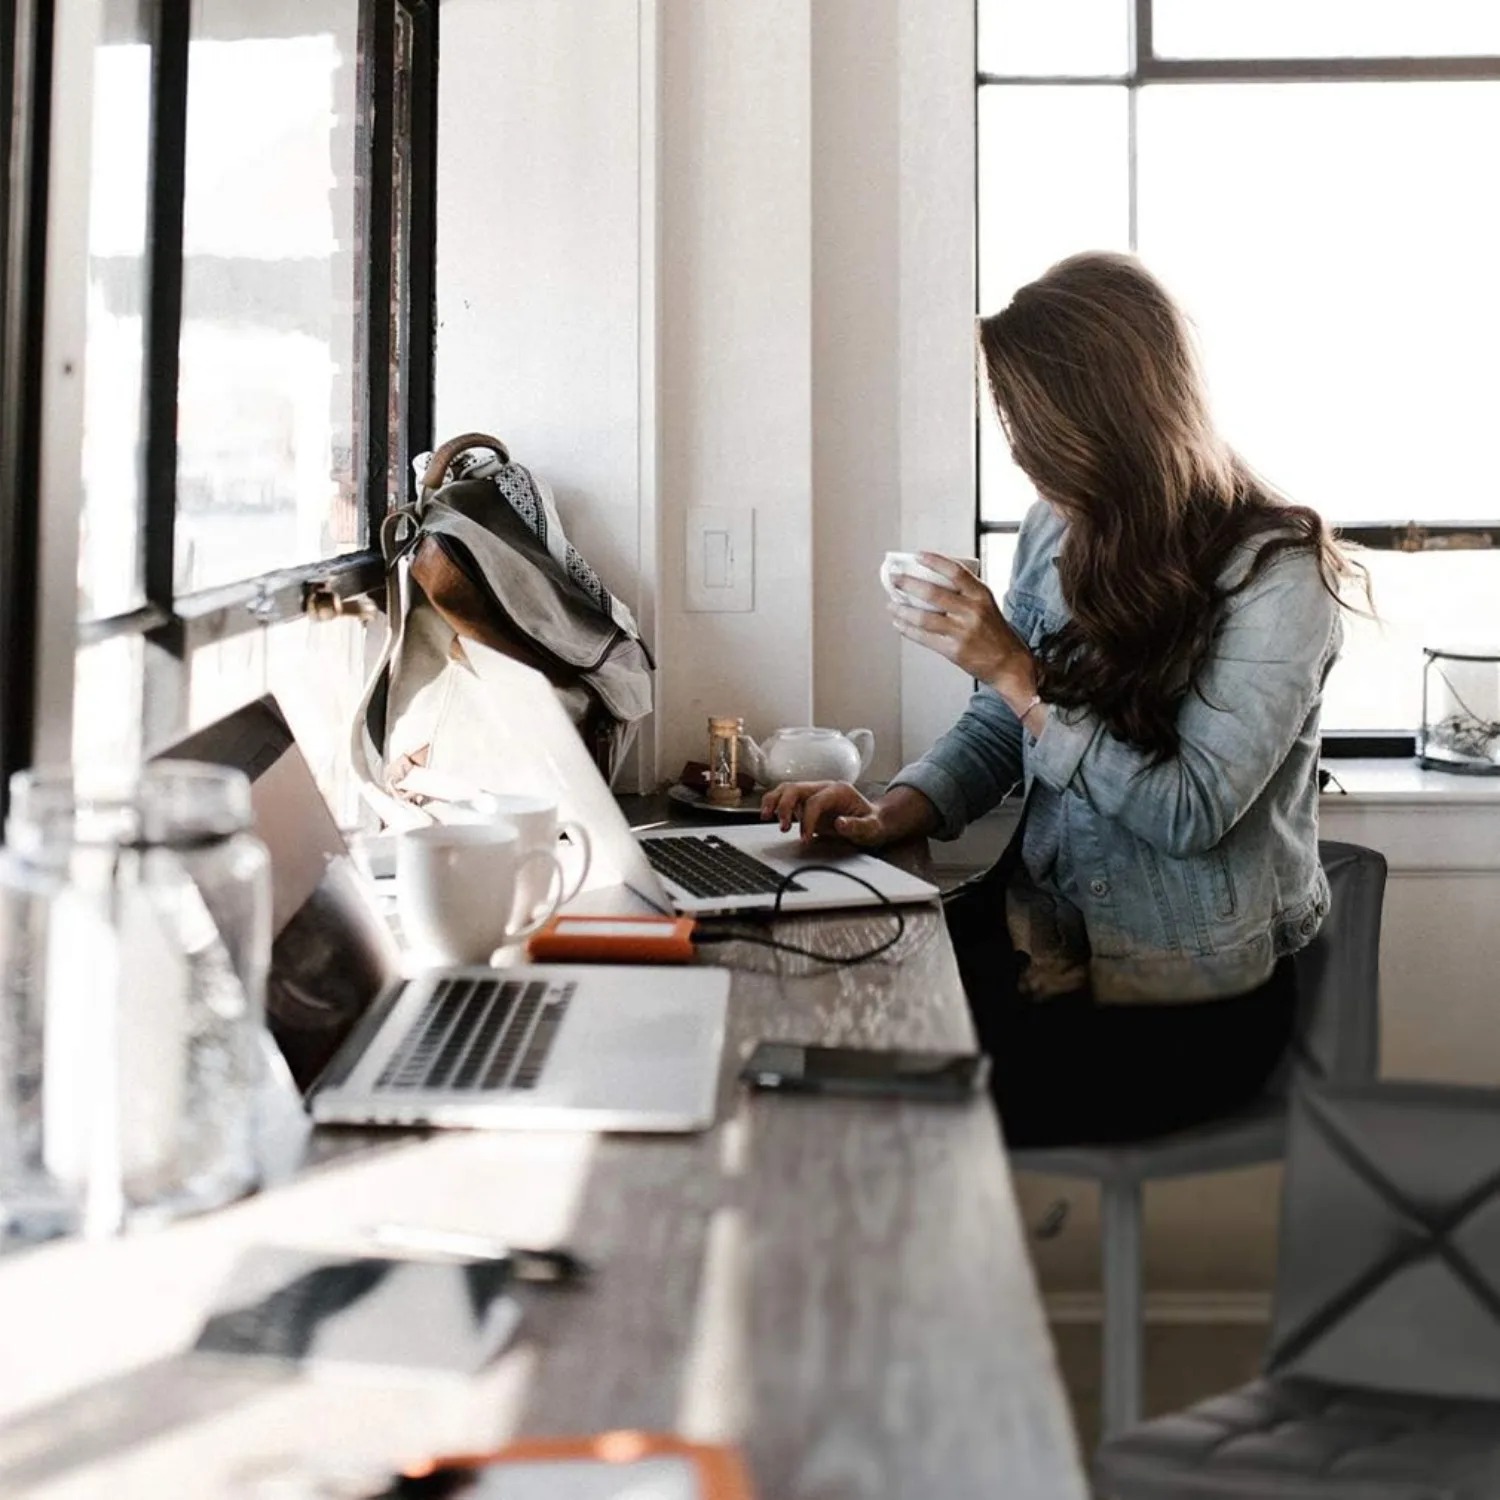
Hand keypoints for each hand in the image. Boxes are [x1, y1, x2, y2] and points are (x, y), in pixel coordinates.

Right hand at [759, 781, 938, 847]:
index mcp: (839, 791)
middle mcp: (824, 788)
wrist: (874, 820)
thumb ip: (858, 826)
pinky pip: (786, 798)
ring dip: (774, 801)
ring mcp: (814, 793)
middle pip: (796, 788)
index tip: (805, 839)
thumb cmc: (873, 823)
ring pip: (787, 789)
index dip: (808, 820)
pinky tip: (770, 816)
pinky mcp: (807, 801)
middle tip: (782, 826)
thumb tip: (841, 823)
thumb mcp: (872, 828)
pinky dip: (775, 805)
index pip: (815, 801)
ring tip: (765, 816)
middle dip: (785, 806)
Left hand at [888, 553, 1034, 695]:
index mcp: (981, 595)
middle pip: (933, 593)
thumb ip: (965, 594)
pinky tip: (899, 624)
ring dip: (902, 610)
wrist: (1009, 664)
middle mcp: (972, 611)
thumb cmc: (996, 633)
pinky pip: (924, 637)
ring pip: (923, 617)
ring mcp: (962, 631)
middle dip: (908, 584)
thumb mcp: (987, 605)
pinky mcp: (953, 650)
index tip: (917, 555)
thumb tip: (932, 580)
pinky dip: (908, 630)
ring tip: (891, 605)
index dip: (934, 561)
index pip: (955, 571)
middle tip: (894, 579)